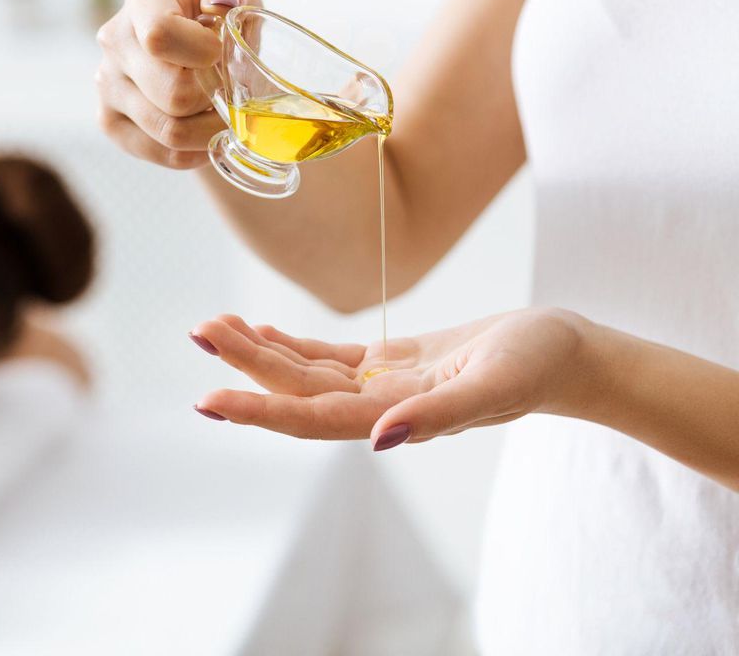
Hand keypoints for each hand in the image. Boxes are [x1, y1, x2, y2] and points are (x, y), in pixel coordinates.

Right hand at [94, 0, 261, 169]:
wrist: (194, 52)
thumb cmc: (221, 19)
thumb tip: (220, 0)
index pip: (161, 36)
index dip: (203, 54)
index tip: (221, 53)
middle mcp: (114, 39)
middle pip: (172, 94)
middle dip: (214, 98)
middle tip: (230, 90)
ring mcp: (106, 83)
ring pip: (169, 131)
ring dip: (210, 130)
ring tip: (225, 116)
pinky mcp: (108, 120)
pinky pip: (159, 153)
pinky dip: (193, 152)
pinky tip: (205, 135)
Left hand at [189, 308, 592, 449]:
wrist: (566, 353)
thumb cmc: (538, 365)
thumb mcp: (493, 384)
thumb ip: (436, 415)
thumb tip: (381, 441)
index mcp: (396, 417)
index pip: (311, 418)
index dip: (260, 409)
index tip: (210, 399)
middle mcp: (378, 406)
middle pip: (298, 389)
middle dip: (246, 364)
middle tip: (200, 332)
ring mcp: (381, 384)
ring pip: (306, 370)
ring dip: (260, 349)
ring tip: (215, 326)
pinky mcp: (390, 362)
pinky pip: (328, 355)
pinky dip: (292, 343)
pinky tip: (261, 329)